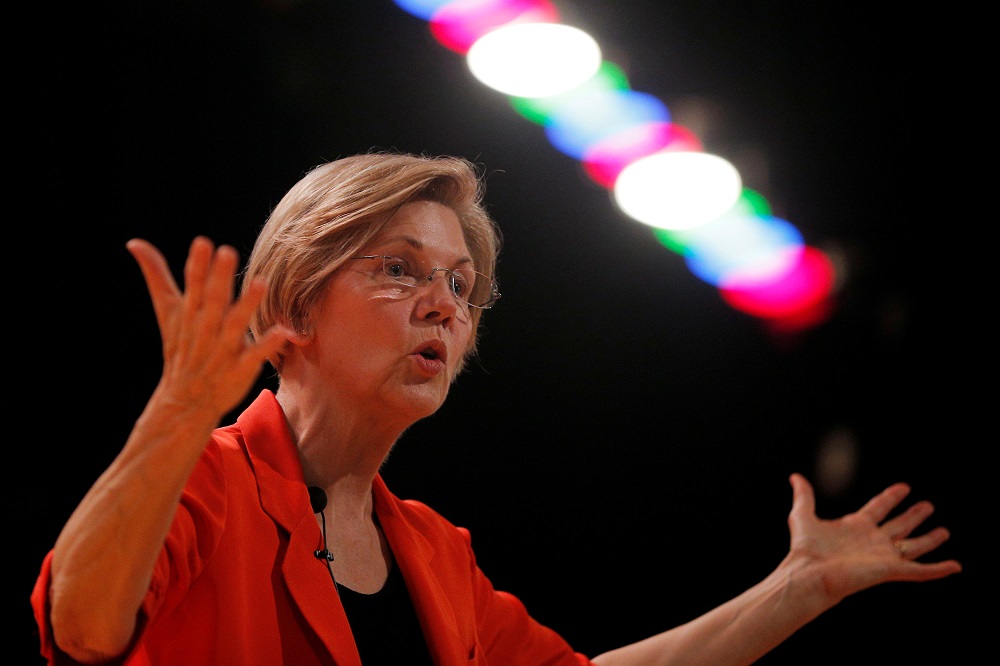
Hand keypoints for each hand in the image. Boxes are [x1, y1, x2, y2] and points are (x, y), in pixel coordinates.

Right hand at [127, 236, 291, 419]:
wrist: (185, 399)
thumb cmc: (181, 347)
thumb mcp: (167, 311)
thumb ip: (156, 275)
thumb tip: (135, 242)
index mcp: (190, 312)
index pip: (193, 285)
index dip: (198, 265)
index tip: (203, 243)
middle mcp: (206, 328)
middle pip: (213, 300)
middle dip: (218, 278)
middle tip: (227, 252)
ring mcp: (223, 348)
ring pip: (235, 324)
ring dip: (247, 305)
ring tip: (261, 283)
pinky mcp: (241, 367)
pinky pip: (255, 355)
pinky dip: (268, 345)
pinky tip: (283, 331)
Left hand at [786, 473, 960, 603]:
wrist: (810, 573)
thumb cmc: (805, 549)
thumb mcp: (803, 516)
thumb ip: (804, 496)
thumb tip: (795, 476)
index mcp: (856, 526)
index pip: (879, 507)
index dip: (891, 497)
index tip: (904, 487)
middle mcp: (873, 540)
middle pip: (899, 525)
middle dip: (914, 516)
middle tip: (928, 506)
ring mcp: (883, 556)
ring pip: (913, 546)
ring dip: (929, 539)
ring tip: (945, 531)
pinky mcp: (891, 571)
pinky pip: (920, 570)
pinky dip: (939, 569)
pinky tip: (955, 566)